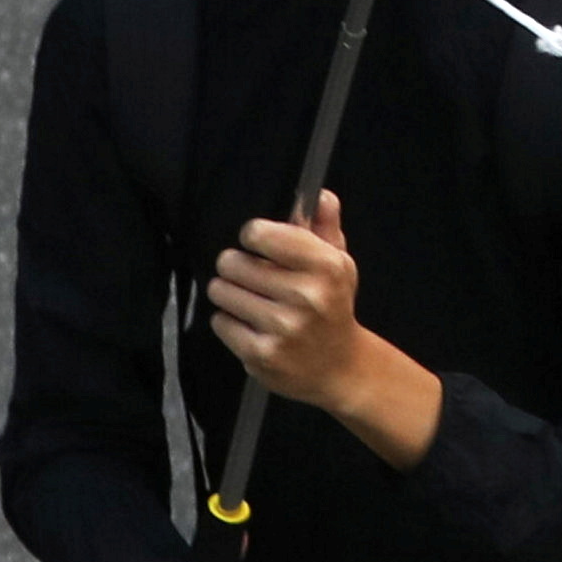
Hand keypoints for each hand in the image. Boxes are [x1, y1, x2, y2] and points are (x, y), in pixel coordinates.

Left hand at [206, 190, 443, 467]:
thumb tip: (319, 194)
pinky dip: (228, 321)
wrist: (340, 366)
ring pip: (222, 292)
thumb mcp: (339, 264)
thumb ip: (325, 227)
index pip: (262, 234)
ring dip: (228, 292)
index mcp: (326, 266)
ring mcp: (282, 327)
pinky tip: (247, 323)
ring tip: (246, 298)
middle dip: (235, 266)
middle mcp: (306, 295)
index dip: (253, 236)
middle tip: (248, 274)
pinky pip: (221, 323)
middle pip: (233, 263)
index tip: (257, 243)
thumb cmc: (334, 307)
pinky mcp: (261, 354)